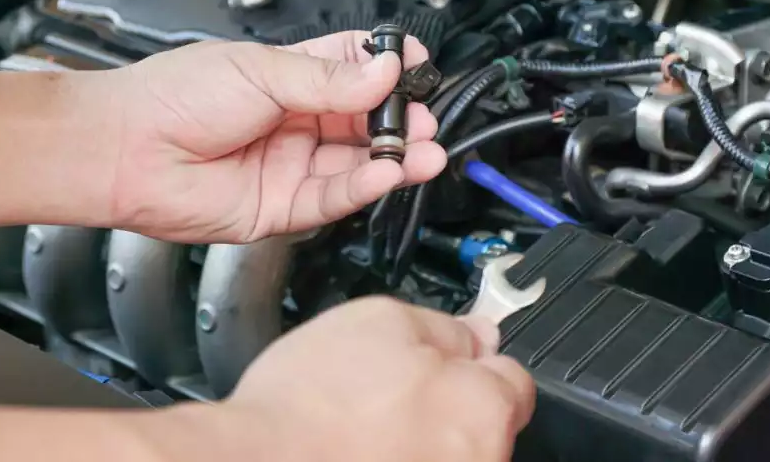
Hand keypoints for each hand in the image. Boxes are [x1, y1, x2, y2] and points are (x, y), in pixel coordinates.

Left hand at [106, 32, 446, 242]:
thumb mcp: (260, 71)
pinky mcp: (283, 206)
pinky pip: (334, 197)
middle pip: (365, 121)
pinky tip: (388, 171)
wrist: (126, 150)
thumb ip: (327, 79)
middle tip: (423, 117)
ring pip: (356, 163)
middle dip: (399, 119)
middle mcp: (296, 122)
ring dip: (395, 157)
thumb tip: (385, 70)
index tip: (414, 65)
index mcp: (289, 77)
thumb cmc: (173, 99)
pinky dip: (365, 185)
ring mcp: (291, 165)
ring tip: (424, 149)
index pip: (354, 69)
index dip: (387, 67)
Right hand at [224, 297, 534, 461]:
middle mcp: (479, 461)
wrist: (257, 461)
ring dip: (420, 441)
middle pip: (482, 425)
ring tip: (363, 431)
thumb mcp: (379, 321)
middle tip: (390, 395)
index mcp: (483, 408)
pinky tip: (357, 451)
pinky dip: (396, 458)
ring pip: (447, 453)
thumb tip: (477, 331)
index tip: (446, 364)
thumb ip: (443, 325)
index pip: (512, 381)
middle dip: (447, 405)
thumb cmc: (310, 405)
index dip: (475, 363)